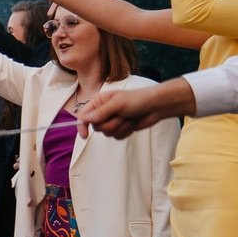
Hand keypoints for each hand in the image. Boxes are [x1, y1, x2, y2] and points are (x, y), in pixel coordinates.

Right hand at [79, 79, 193, 137]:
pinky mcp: (121, 128)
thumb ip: (100, 112)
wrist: (155, 106)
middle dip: (109, 125)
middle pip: (96, 127)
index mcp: (99, 102)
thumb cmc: (137, 99)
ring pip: (106, 133)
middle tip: (120, 117)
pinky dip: (125, 132)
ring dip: (119, 128)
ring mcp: (112, 120)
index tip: (84, 135)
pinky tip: (132, 123)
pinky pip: (116, 137)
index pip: (83, 115)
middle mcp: (104, 111)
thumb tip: (84, 118)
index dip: (82, 125)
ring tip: (128, 119)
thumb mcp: (117, 104)